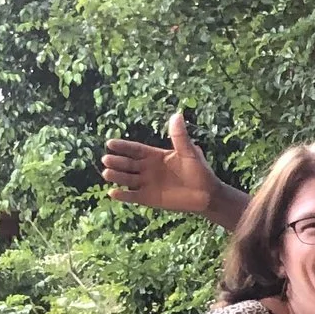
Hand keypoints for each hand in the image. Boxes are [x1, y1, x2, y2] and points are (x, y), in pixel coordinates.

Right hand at [100, 109, 224, 215]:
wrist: (207, 194)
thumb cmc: (199, 171)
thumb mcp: (189, 152)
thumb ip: (180, 137)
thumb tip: (177, 115)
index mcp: (154, 156)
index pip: (135, 150)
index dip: (123, 146)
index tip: (110, 143)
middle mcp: (147, 169)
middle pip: (127, 164)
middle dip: (116, 161)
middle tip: (106, 159)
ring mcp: (146, 183)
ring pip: (126, 179)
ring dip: (116, 176)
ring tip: (107, 173)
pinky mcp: (148, 198)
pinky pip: (132, 196)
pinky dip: (123, 195)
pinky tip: (113, 193)